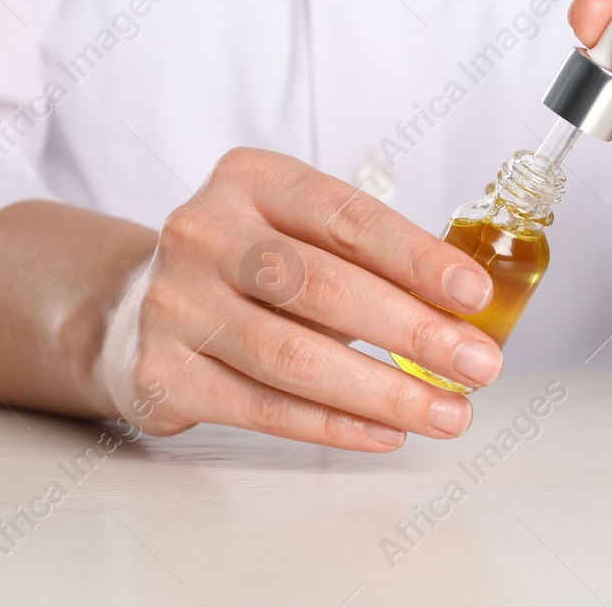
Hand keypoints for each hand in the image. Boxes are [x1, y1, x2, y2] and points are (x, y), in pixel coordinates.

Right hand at [96, 148, 502, 450]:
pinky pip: (264, 407)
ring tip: (449, 411)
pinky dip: (335, 425)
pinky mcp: (162, 373)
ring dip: (385, 391)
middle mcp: (203, 232)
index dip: (418, 257)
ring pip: (295, 356)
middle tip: (479, 364)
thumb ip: (365, 261)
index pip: (346, 216)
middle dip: (414, 332)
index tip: (475, 294)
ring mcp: (174, 303)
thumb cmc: (246, 271)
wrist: (132, 313)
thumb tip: (464, 315)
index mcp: (249, 179)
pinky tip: (386, 431)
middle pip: (324, 288)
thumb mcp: (295, 234)